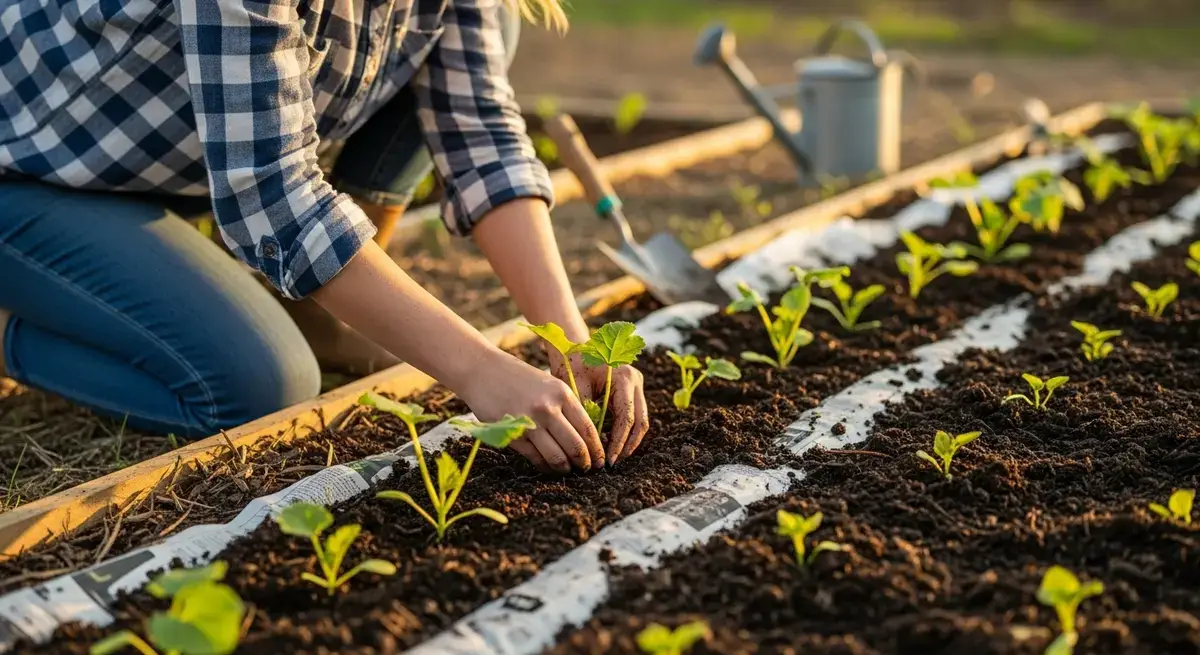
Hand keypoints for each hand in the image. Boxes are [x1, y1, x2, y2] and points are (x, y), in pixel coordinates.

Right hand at [459, 350, 603, 474]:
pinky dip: (545, 466)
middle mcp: (548, 408)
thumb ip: (566, 408)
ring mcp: (529, 422)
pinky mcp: (511, 434)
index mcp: (562, 394)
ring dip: (565, 469)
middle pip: (576, 447)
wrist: (483, 370)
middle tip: (587, 470)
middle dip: (585, 463)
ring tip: (567, 470)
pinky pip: (535, 458)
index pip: (588, 429)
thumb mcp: (549, 385)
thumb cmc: (519, 378)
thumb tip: (585, 440)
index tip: (600, 460)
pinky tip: (548, 467)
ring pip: (556, 457)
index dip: (597, 449)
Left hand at [555, 354, 648, 465]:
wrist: (575, 348)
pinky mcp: (634, 390)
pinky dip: (626, 431)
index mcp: (624, 378)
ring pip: (641, 420)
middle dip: (627, 445)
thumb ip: (587, 416)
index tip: (607, 460)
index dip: (618, 442)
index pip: (626, 418)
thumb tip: (593, 446)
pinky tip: (613, 444)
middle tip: (612, 462)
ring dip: (629, 440)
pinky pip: (635, 415)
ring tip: (614, 457)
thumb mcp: (576, 391)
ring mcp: (637, 384)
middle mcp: (635, 380)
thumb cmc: (572, 366)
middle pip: (640, 421)